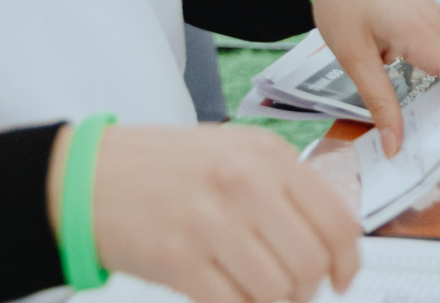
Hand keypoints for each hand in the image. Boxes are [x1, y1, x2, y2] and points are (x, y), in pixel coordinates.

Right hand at [49, 120, 359, 302]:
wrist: (91, 175)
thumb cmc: (164, 165)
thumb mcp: (235, 151)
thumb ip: (284, 185)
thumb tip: (330, 236)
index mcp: (267, 155)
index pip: (337, 219)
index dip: (348, 260)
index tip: (343, 277)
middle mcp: (246, 185)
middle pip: (311, 262)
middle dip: (310, 289)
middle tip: (296, 292)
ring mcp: (212, 223)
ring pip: (278, 290)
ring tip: (261, 295)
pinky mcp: (180, 260)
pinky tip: (233, 299)